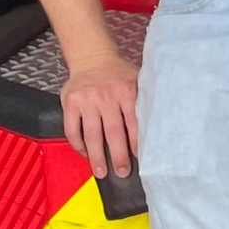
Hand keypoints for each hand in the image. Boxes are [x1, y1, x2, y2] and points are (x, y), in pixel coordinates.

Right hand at [61, 50, 140, 178]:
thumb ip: (144, 99)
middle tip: (122, 173)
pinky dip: (78, 144)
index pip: (133, 123)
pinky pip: (72, 129)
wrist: (93, 56)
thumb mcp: (137, 79)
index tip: (140, 159)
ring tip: (100, 172)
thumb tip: (158, 125)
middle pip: (112, 133)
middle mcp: (106, 96)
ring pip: (91, 135)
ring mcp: (86, 100)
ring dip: (96, 156)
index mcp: (126, 91)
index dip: (136, 143)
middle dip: (118, 156)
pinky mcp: (69, 103)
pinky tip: (85, 154)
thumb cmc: (119, 73)